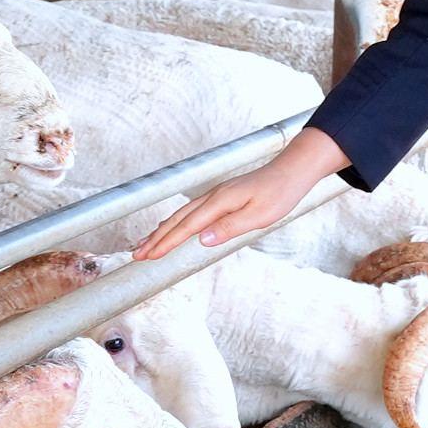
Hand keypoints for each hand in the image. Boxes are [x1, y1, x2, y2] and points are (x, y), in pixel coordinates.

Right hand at [134, 128, 352, 260]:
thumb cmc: (279, 194)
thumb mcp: (259, 216)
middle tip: (136, 254)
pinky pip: (191, 211)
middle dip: (156, 238)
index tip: (149, 256)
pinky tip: (172, 227)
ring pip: (181, 214)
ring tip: (145, 243)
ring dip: (162, 230)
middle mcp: (212, 197)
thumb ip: (229, 228)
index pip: (187, 227)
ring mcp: (215, 195)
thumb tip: (201, 239)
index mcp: (220, 202)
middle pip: (177, 220)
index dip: (167, 243)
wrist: (291, 172)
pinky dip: (176, 221)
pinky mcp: (220, 197)